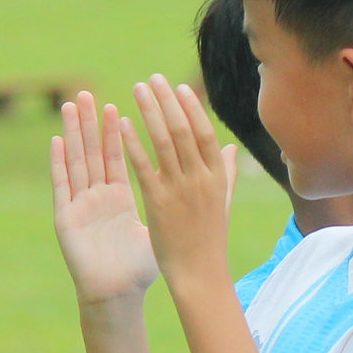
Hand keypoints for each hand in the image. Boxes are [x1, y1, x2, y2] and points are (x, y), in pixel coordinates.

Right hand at [50, 91, 157, 306]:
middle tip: (89, 93)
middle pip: (94, 153)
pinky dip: (59, 163)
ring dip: (74, 134)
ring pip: (77, 162)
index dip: (119, 132)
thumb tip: (195, 185)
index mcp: (120, 198)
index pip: (119, 157)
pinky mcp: (66, 217)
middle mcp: (97, 197)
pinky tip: (57, 140)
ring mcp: (80, 205)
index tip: (123, 105)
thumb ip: (174, 200)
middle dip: (92, 124)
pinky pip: (62, 186)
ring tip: (73, 106)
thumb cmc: (140, 267)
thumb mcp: (159, 226)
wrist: (118, 295)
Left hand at [118, 74, 238, 291]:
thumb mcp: (223, 203)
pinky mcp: (158, 203)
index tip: (178, 87)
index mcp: (216, 178)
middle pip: (184, 131)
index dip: (192, 108)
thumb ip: (225, 173)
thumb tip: (230, 148)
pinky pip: (144, 167)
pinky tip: (123, 124)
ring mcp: (179, 190)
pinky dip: (134, 143)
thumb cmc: (210, 240)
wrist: (199, 273)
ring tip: (136, 90)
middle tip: (151, 79)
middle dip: (166, 102)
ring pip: (165, 142)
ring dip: (149, 113)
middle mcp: (200, 180)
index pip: (205, 133)